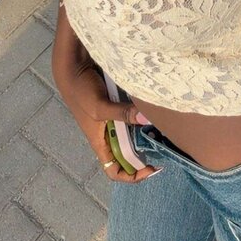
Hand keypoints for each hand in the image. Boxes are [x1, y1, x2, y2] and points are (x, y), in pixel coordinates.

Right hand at [54, 57, 160, 182]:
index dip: (132, 176)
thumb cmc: (81, 91)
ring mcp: (114, 118)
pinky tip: (155, 111)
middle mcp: (108, 133)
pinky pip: (134, 116)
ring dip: (146, 134)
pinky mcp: (119, 104)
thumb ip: (122, 114)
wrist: (75, 64)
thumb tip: (147, 120)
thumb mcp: (100, 106)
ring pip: (133, 135)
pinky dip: (144, 116)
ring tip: (164, 130)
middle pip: (128, 155)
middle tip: (165, 147)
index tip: (151, 168)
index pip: (115, 171)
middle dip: (145, 155)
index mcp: (100, 142)